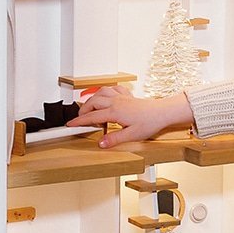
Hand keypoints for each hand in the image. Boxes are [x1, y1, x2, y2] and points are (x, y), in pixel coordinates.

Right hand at [66, 86, 193, 148]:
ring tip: (89, 107)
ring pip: (101, 92)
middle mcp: (116, 102)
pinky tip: (106, 95)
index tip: (70, 124)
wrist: (163, 112)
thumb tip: (100, 143)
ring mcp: (122, 97)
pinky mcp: (128, 96)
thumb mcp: (132, 135)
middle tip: (80, 119)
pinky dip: (106, 91)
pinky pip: (113, 89)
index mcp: (115, 112)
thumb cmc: (150, 122)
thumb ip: (114, 139)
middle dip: (83, 110)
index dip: (79, 121)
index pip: (92, 116)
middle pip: (92, 102)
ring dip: (92, 98)